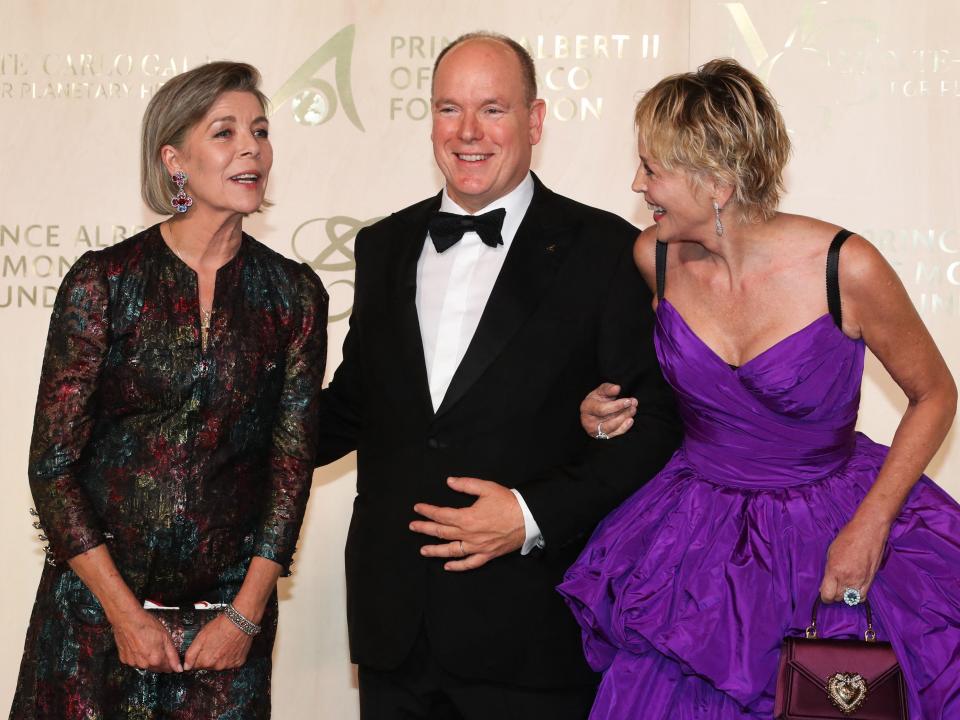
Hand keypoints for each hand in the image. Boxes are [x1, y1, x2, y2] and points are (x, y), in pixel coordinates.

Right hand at [111, 608, 181, 672]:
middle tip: (159, 648)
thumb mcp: (166, 637)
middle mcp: (143, 664)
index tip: (171, 658)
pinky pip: (135, 661)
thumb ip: (173, 655)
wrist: (127, 619)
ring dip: (149, 659)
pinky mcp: (124, 659)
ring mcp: (133, 663)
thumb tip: (178, 668)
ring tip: (148, 645)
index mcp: (155, 659)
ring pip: (145, 665)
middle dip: (160, 661)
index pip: (167, 668)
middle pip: (156, 668)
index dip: (171, 663)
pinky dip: (138, 657)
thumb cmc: (146, 625)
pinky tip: (139, 647)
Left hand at [183, 613, 253, 670]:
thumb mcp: (200, 636)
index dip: (197, 656)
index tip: (202, 649)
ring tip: (222, 644)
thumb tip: (186, 666)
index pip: (195, 666)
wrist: (240, 621)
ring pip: (219, 664)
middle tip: (213, 644)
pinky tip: (230, 647)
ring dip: (219, 657)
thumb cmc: (221, 626)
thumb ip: (191, 653)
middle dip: (208, 656)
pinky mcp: (238, 662)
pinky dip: (230, 656)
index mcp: (206, 661)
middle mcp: (217, 666)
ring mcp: (229, 665)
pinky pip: (230, 662)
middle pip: (208, 666)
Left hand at [410, 477, 524, 571]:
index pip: (441, 515)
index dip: (428, 511)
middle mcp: (469, 535)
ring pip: (452, 551)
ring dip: (435, 551)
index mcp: (467, 517)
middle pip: (442, 533)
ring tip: (423, 550)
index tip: (418, 508)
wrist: (528, 518)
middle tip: (413, 526)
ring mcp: (478, 546)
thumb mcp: (486, 488)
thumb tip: (450, 481)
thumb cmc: (508, 502)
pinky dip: (458, 566)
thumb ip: (466, 484)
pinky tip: (448, 566)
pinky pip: (470, 563)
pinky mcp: (487, 554)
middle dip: (425, 529)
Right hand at [580, 383, 636, 438]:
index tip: (628, 401)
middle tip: (633, 404)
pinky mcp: (601, 436)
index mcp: (586, 408)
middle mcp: (588, 421)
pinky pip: (615, 434)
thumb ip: (608, 389)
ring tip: (633, 410)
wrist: (594, 411)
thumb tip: (617, 388)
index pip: (602, 409)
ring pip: (612, 428)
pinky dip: (624, 427)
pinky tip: (630, 420)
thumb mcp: (601, 391)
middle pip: (608, 420)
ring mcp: (594, 431)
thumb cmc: (598, 400)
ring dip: (624, 418)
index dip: (617, 406)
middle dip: (623, 412)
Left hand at [819, 514, 890, 603]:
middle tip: (833, 585)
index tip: (824, 593)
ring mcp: (861, 580)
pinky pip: (862, 596)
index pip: (827, 595)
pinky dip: (856, 596)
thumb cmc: (848, 537)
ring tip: (843, 586)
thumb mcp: (831, 552)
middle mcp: (847, 578)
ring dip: (845, 595)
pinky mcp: (871, 580)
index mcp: (835, 570)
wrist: (868, 530)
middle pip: (838, 598)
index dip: (824, 596)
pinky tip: (853, 588)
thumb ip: (828, 571)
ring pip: (850, 599)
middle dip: (833, 594)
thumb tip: (825, 585)